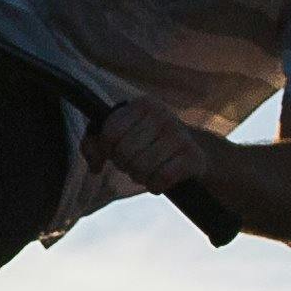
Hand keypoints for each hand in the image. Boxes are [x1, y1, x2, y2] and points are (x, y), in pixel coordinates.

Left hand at [85, 98, 210, 190]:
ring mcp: (179, 135)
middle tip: (135, 162)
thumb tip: (95, 166)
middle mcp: (162, 114)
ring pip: (141, 168)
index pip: (110, 132)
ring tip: (148, 171)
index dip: (107, 149)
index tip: (114, 152)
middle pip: (124, 153)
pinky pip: (161, 179)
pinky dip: (156, 186)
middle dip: (125, 165)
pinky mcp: (192, 156)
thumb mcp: (123, 134)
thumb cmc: (149, 143)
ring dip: (140, 177)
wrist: (195, 150)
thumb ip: (95, 143)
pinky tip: (161, 180)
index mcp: (142, 104)